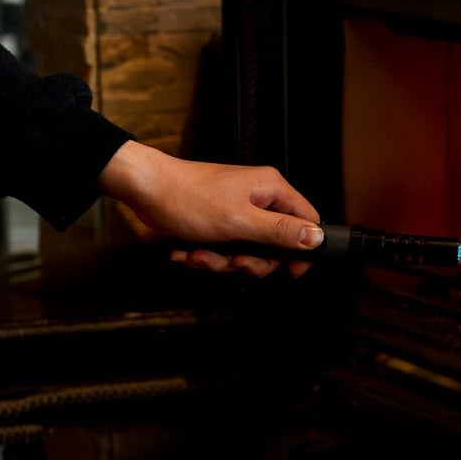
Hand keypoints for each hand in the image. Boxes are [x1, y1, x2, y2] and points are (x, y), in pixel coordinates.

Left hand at [98, 140, 323, 276]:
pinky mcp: (219, 221)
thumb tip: (316, 238)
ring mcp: (237, 210)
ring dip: (221, 261)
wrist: (145, 190)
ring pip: (247, 251)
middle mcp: (258, 198)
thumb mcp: (240, 221)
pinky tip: (188, 250)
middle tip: (234, 262)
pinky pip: (225, 249)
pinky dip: (207, 255)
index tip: (291, 270)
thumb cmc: (188, 197)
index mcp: (271, 189)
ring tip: (200, 254)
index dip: (303, 248)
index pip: (307, 220)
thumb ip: (280, 231)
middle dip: (251, 261)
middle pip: (275, 244)